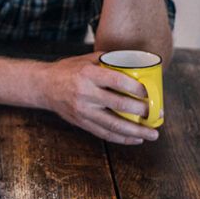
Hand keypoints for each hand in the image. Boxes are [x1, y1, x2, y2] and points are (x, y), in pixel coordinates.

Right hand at [39, 52, 159, 144]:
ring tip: (152, 134)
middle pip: (119, 105)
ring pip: (114, 124)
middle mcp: (85, 93)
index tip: (149, 92)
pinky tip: (135, 139)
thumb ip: (108, 61)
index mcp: (88, 75)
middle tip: (156, 114)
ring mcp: (83, 110)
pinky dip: (122, 138)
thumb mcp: (85, 59)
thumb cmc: (67, 70)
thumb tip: (134, 63)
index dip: (136, 88)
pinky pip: (104, 133)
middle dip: (141, 111)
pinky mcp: (81, 122)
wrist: (43, 86)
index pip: (117, 82)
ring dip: (136, 131)